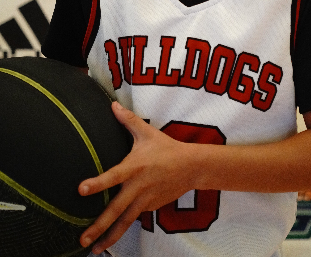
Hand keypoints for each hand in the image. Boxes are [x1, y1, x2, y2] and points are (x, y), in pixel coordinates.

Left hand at [78, 102, 195, 253]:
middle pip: (116, 210)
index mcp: (134, 167)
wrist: (192, 166)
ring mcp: (145, 200)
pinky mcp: (151, 207)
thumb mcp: (147, 132)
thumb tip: (113, 105)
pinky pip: (135, 217)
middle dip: (98, 226)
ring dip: (109, 237)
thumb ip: (128, 120)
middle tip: (82, 240)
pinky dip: (123, 227)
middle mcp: (138, 187)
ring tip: (93, 250)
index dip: (98, 183)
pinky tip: (111, 237)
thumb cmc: (166, 147)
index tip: (81, 190)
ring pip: (125, 222)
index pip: (113, 176)